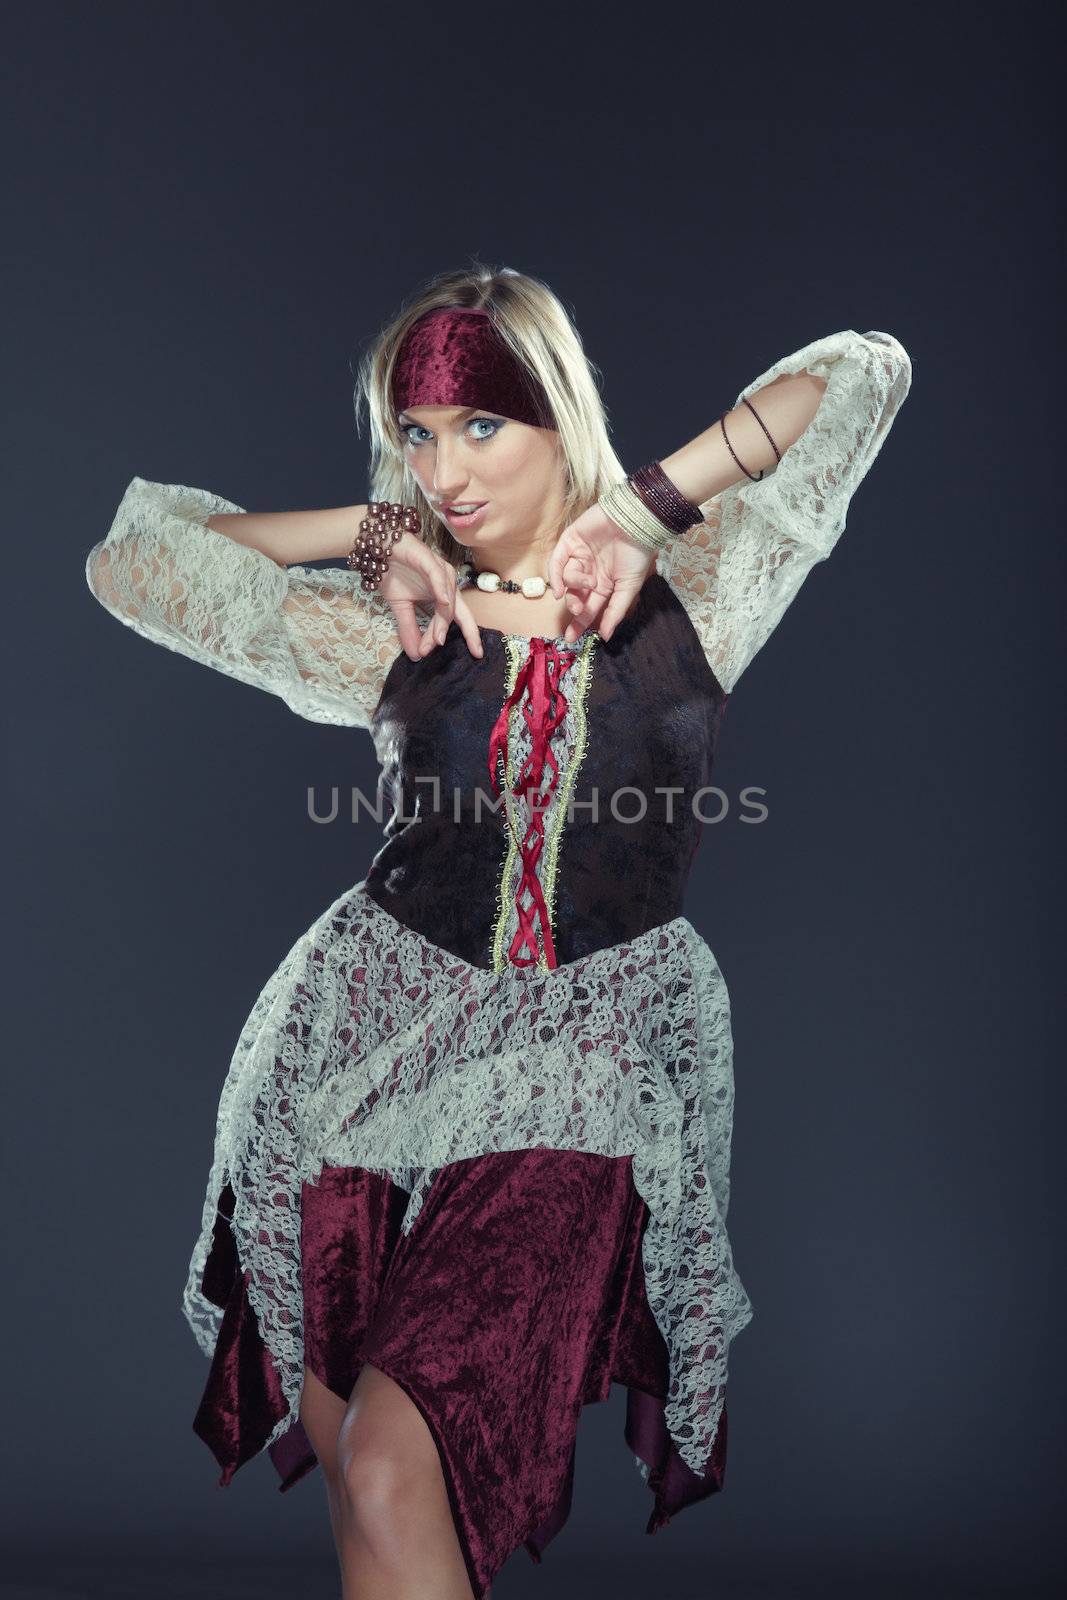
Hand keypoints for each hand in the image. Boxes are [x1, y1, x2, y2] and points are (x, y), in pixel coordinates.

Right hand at [377, 532, 483, 659]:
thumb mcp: (401, 607)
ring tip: (437, 640)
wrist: (379, 548)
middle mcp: (447, 583)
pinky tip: (444, 604)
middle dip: (471, 633)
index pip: (452, 620)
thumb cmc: (393, 573)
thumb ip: (409, 629)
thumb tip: (416, 655)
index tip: (428, 654)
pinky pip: (439, 577)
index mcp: (443, 594)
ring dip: (442, 622)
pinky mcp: (430, 560)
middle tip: (475, 652)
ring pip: (448, 601)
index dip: (440, 636)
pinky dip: (442, 591)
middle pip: (462, 612)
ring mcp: (440, 570)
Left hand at [546, 503, 656, 643]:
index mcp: (603, 585)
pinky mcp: (570, 541)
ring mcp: (578, 556)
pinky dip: (556, 576)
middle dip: (574, 606)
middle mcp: (589, 573)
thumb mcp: (628, 588)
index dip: (579, 624)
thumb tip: (606, 637)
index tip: (571, 639)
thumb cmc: (637, 555)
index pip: (588, 608)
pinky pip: (557, 561)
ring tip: (589, 581)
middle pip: (573, 596)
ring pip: (566, 580)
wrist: (637, 523)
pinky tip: (559, 588)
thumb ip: (615, 611)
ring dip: (574, 585)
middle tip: (578, 610)